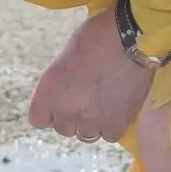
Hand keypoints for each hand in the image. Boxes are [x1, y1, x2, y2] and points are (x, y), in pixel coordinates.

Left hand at [28, 5, 153, 143]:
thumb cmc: (97, 36)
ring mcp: (90, 121)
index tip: (60, 101)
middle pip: (63, 129)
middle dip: (72, 116)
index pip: (38, 119)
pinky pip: (108, 135)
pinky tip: (118, 109)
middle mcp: (65, 111)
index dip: (50, 111)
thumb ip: (60, 81)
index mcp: (47, 93)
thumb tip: (66, 91)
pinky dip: (112, 126)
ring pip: (86, 135)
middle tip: (87, 99)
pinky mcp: (116, 124)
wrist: (132, 37)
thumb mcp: (65, 56)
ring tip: (103, 104)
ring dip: (92, 123)